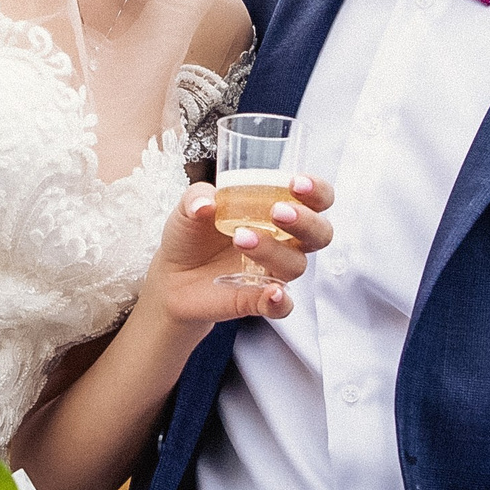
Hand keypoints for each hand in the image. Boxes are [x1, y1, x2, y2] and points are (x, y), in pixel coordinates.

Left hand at [145, 176, 333, 329]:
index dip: (316, 191)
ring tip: (241, 238)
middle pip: (319, 234)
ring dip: (273, 250)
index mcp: (276, 210)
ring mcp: (273, 272)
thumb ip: (197, 197)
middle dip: (305, 221)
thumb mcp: (189, 206)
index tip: (297, 183)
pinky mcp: (258, 300)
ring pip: (296, 265)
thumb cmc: (192, 234)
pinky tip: (271, 292)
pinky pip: (282, 306)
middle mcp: (284, 242)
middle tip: (277, 212)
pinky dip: (280, 301)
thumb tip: (205, 203)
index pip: (315, 200)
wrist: (170, 274)